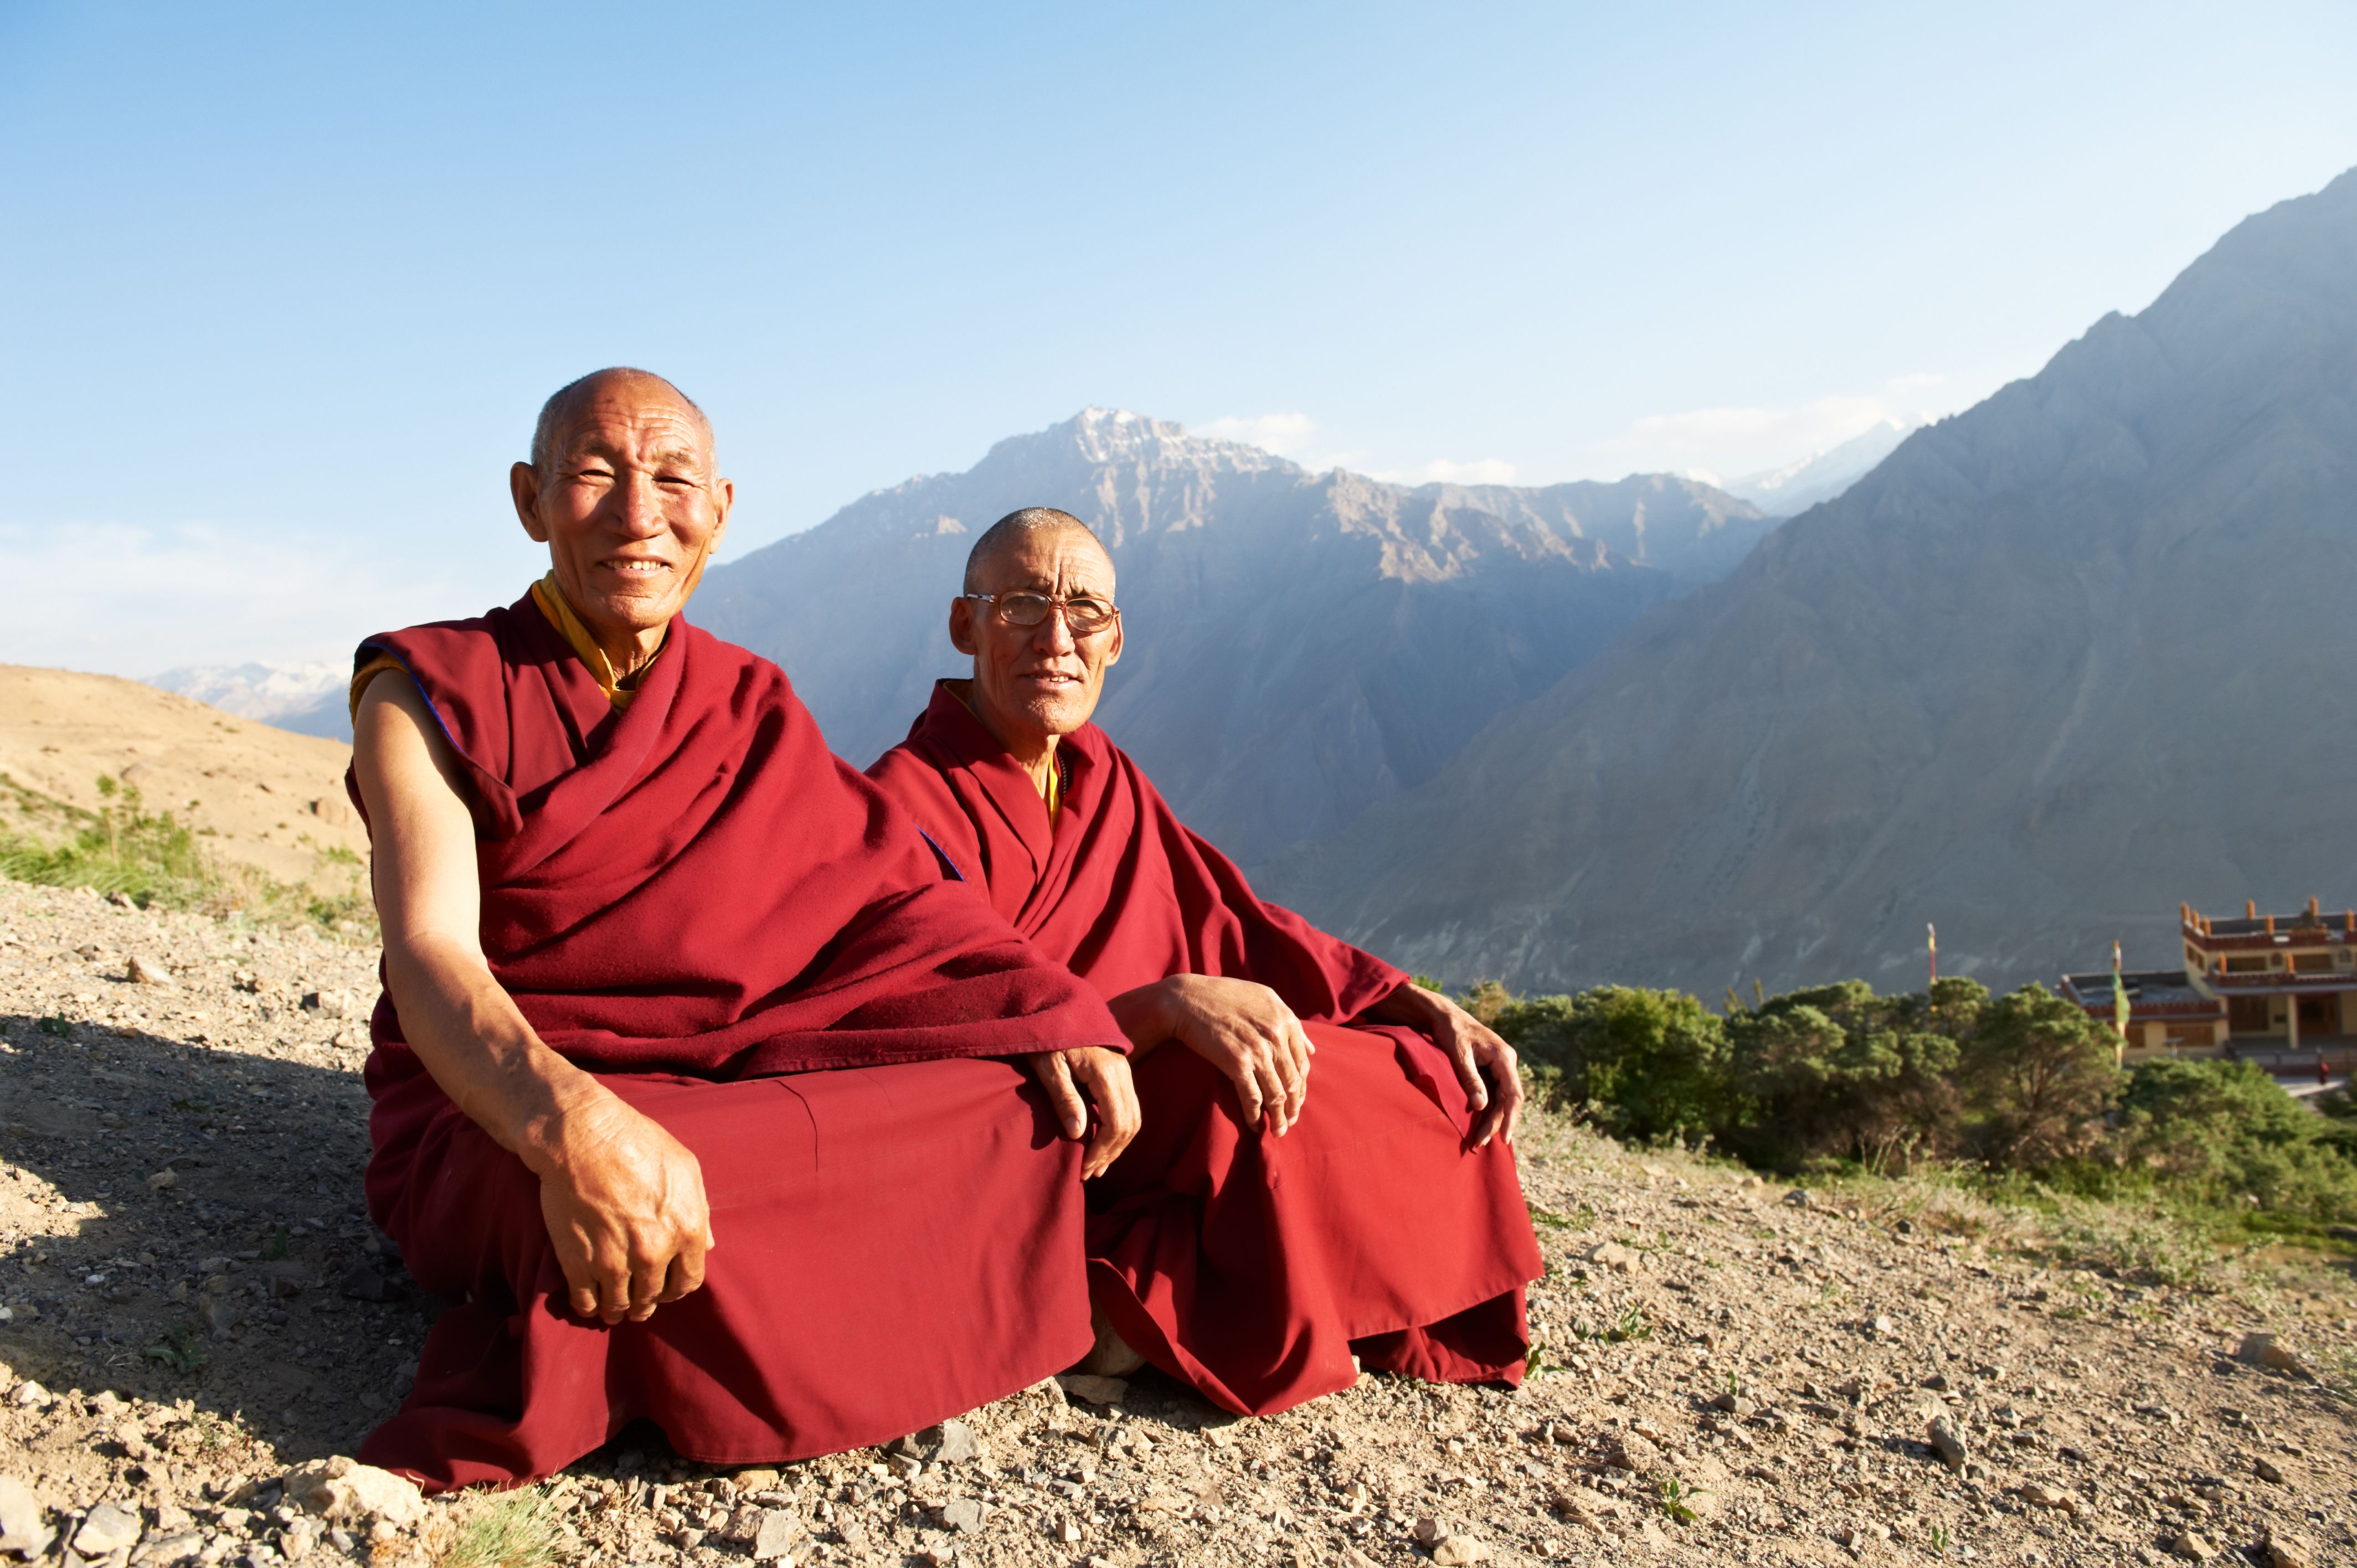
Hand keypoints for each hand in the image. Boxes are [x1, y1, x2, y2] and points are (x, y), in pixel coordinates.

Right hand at [535, 1088, 714, 1324]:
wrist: (584, 1137)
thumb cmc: (638, 1143)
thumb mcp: (686, 1168)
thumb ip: (699, 1211)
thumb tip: (708, 1244)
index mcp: (685, 1231)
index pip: (688, 1281)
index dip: (677, 1288)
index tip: (667, 1288)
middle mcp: (654, 1253)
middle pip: (653, 1296)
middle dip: (648, 1301)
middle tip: (640, 1301)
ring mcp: (614, 1262)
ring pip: (620, 1305)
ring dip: (619, 1309)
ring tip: (615, 1308)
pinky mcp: (578, 1263)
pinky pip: (586, 1302)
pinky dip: (589, 1307)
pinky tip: (591, 1303)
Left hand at [1030, 1046, 1140, 1178]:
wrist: (1058, 1006)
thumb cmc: (1047, 1035)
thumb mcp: (1049, 1066)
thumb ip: (1064, 1098)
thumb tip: (1078, 1134)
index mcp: (1106, 1072)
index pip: (1116, 1122)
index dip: (1102, 1150)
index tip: (1083, 1168)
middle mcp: (1123, 1073)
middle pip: (1130, 1124)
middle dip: (1111, 1153)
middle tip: (1088, 1173)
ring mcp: (1125, 1072)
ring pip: (1134, 1118)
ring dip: (1117, 1145)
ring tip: (1097, 1166)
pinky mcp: (1121, 1073)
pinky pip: (1129, 1108)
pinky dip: (1118, 1131)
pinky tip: (1103, 1144)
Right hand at [1118, 974, 1315, 1134]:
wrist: (1187, 999)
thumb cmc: (1222, 996)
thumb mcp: (1264, 998)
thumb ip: (1288, 1022)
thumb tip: (1311, 1048)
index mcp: (1285, 1019)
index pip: (1302, 1062)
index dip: (1301, 1086)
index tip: (1296, 1100)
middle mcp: (1276, 1035)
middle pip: (1292, 1082)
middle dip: (1293, 1107)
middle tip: (1290, 1122)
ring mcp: (1258, 1051)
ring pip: (1276, 1095)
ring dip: (1279, 1118)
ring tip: (1277, 1131)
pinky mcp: (1237, 1064)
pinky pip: (1252, 1098)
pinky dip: (1255, 1116)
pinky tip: (1253, 1126)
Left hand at [1370, 983, 1522, 1147]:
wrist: (1446, 1016)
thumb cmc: (1452, 1032)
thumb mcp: (1459, 1055)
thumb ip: (1471, 1079)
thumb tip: (1480, 1106)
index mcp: (1504, 1057)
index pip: (1514, 1094)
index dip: (1511, 1118)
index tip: (1504, 1137)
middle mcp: (1507, 1063)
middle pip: (1509, 1100)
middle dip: (1497, 1123)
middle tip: (1481, 1142)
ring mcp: (1501, 1067)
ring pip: (1503, 1099)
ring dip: (1493, 1119)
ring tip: (1479, 1139)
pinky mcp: (1493, 1071)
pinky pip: (1496, 1094)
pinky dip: (1488, 1110)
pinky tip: (1481, 1124)